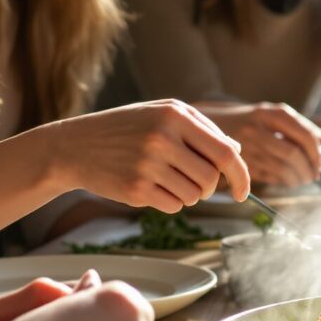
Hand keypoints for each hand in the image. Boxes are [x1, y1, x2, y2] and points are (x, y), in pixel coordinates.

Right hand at [53, 99, 248, 209]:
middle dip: (210, 188)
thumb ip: (201, 128)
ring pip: (194, 195)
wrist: (75, 146)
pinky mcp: (136, 189)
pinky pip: (174, 206)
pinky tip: (152, 187)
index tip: (244, 192)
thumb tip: (236, 150)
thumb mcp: (161, 114)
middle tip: (195, 183)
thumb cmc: (125, 128)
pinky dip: (170, 202)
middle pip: (211, 178)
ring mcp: (148, 164)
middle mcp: (163, 138)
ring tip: (167, 180)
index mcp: (175, 115)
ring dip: (189, 195)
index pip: (225, 152)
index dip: (241, 175)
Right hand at [197, 101, 320, 187]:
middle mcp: (257, 128)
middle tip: (314, 175)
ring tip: (303, 179)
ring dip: (298, 178)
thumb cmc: (248, 121)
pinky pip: (268, 176)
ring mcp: (246, 146)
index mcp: (268, 113)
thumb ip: (296, 123)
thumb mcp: (269, 113)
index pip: (302, 134)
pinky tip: (287, 181)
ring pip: (281, 168)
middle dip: (308, 168)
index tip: (320, 162)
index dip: (316, 152)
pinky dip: (283, 181)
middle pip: (292, 153)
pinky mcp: (240, 163)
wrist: (208, 125)